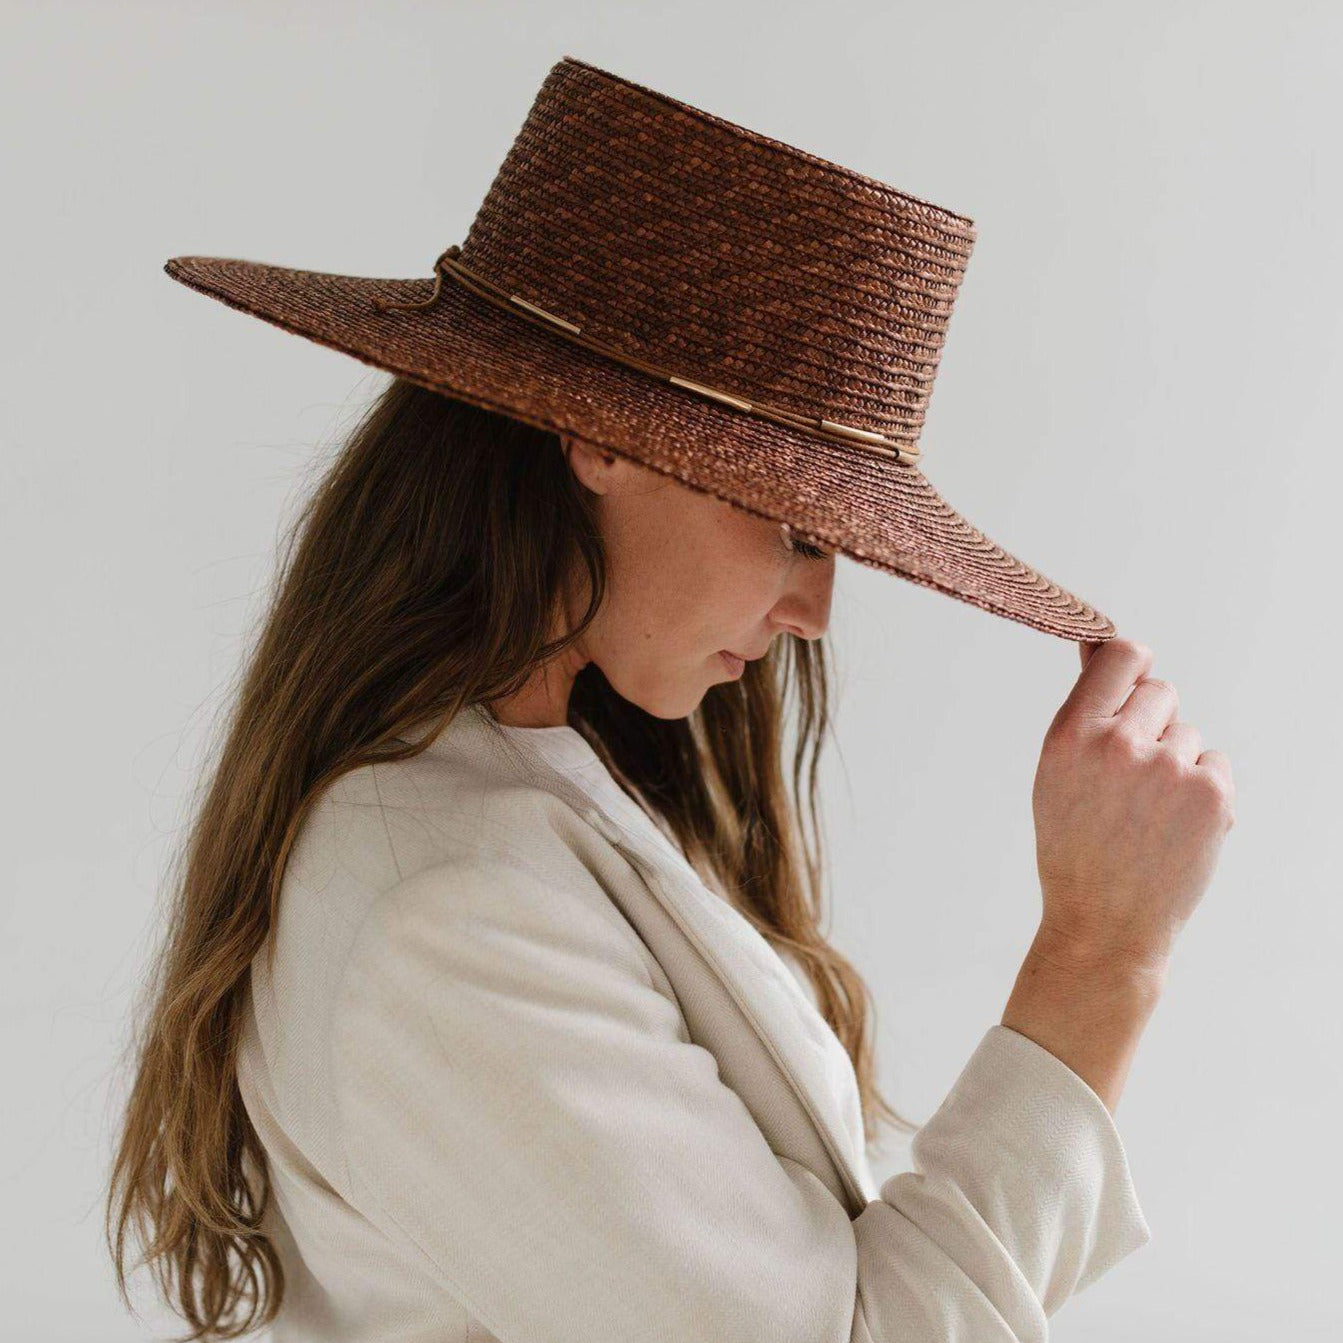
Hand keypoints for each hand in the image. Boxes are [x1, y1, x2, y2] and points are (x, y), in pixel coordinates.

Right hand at [1030, 637, 1235, 972]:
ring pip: (1187, 734)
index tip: (1132, 681)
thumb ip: (1084, 713)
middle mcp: (1118, 744)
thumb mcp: (1058, 774)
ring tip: (1147, 814)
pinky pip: (1214, 763)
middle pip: (1160, 690)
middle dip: (1153, 723)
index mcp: (1070, 734)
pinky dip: (1202, 790)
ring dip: (1176, 763)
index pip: (1121, 655)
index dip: (1131, 664)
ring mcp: (1167, 769)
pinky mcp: (1211, 794)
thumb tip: (1097, 647)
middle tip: (1130, 778)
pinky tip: (1174, 827)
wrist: (1103, 925)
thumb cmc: (1075, 847)